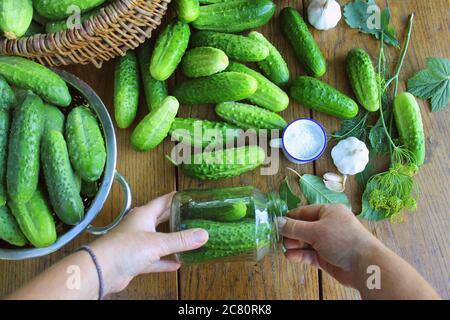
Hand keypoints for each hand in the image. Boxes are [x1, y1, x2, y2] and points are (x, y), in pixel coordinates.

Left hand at [90, 193, 208, 294]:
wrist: (102, 270)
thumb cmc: (125, 248)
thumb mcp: (158, 242)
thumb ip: (181, 239)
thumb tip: (203, 234)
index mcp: (144, 214)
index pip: (163, 201)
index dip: (175, 198)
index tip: (188, 195)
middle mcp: (140, 226)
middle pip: (161, 219)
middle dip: (175, 217)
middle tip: (191, 216)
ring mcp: (137, 244)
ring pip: (158, 240)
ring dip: (172, 241)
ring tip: (188, 240)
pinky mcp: (135, 260)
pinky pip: (154, 259)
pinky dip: (165, 261)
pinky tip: (177, 264)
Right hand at [277, 204, 379, 287]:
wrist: (365, 265)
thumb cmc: (342, 239)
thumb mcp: (315, 231)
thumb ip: (294, 228)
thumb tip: (277, 222)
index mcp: (329, 212)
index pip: (304, 212)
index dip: (290, 217)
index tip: (276, 223)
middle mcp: (328, 225)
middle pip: (303, 227)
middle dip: (291, 233)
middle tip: (279, 238)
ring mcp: (328, 242)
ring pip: (305, 242)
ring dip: (294, 245)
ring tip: (284, 248)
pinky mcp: (327, 257)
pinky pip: (310, 254)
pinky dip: (300, 255)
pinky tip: (290, 256)